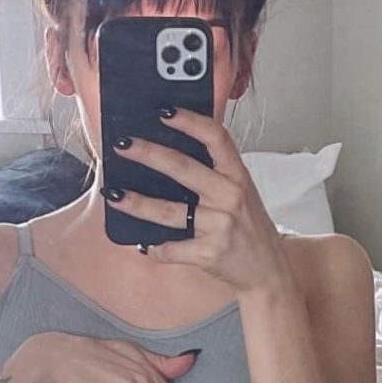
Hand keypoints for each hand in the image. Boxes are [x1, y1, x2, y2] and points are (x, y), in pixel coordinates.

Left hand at [109, 112, 294, 296]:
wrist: (267, 270)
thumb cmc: (249, 227)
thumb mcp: (242, 192)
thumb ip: (216, 172)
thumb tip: (170, 154)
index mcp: (237, 176)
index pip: (215, 138)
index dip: (190, 121)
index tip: (164, 112)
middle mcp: (230, 196)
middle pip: (183, 168)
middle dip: (148, 154)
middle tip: (122, 145)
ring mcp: (219, 225)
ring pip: (170, 211)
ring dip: (137, 203)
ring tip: (113, 196)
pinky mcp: (209, 253)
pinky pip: (172, 249)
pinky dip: (155, 248)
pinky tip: (144, 244)